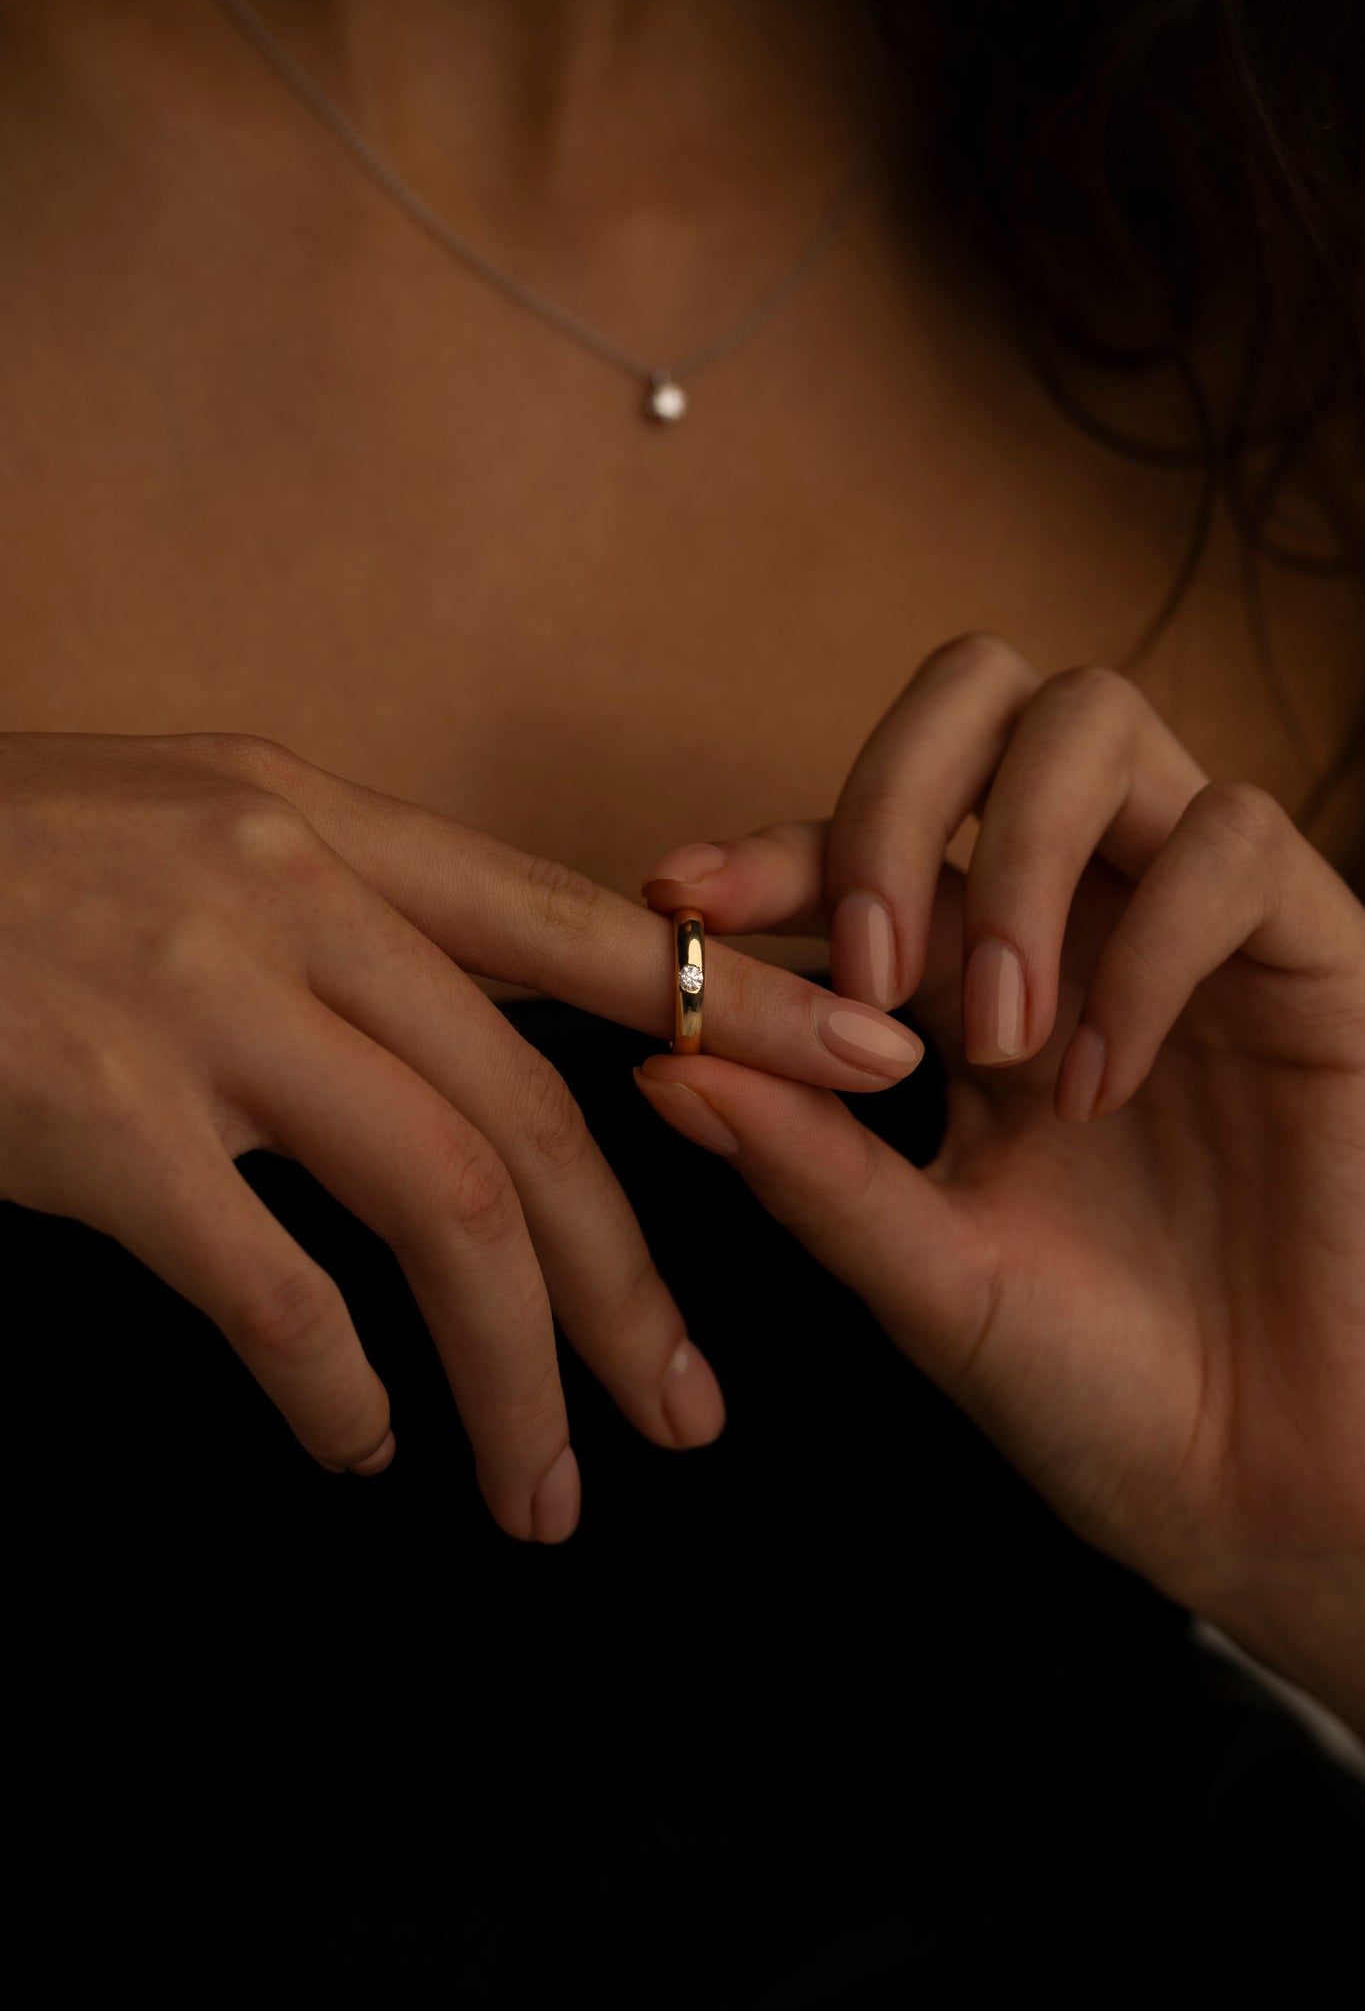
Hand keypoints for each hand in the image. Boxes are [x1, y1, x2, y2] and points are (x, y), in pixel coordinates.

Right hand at [0, 731, 922, 1541]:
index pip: (585, 933)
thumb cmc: (4, 866)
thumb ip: (345, 921)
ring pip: (437, 1209)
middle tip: (691, 1405)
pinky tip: (360, 1440)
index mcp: (328, 825)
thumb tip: (476, 1047)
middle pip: (530, 1117)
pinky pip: (268, 1290)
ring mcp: (193, 1005)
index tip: (876, 1074)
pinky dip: (335, 1385)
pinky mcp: (94, 1122)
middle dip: (630, 1278)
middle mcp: (288, 900)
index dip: (747, 1011)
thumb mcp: (196, 833)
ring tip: (547, 1487)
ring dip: (515, 1367)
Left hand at [637, 634, 1364, 1729]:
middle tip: (866, 958)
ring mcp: (1190, 924)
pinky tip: (1101, 1080)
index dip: (767, 851)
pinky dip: (1150, 939)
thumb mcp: (925, 1275)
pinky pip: (1232, 839)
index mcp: (968, 981)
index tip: (679, 904)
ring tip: (994, 1038)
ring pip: (1097, 723)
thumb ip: (807, 1167)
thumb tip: (656, 1059)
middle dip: (891, 792)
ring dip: (1016, 860)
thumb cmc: (1098, 1390)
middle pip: (981, 697)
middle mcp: (1075, 920)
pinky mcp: (1313, 954)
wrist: (1263, 1491)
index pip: (858, 844)